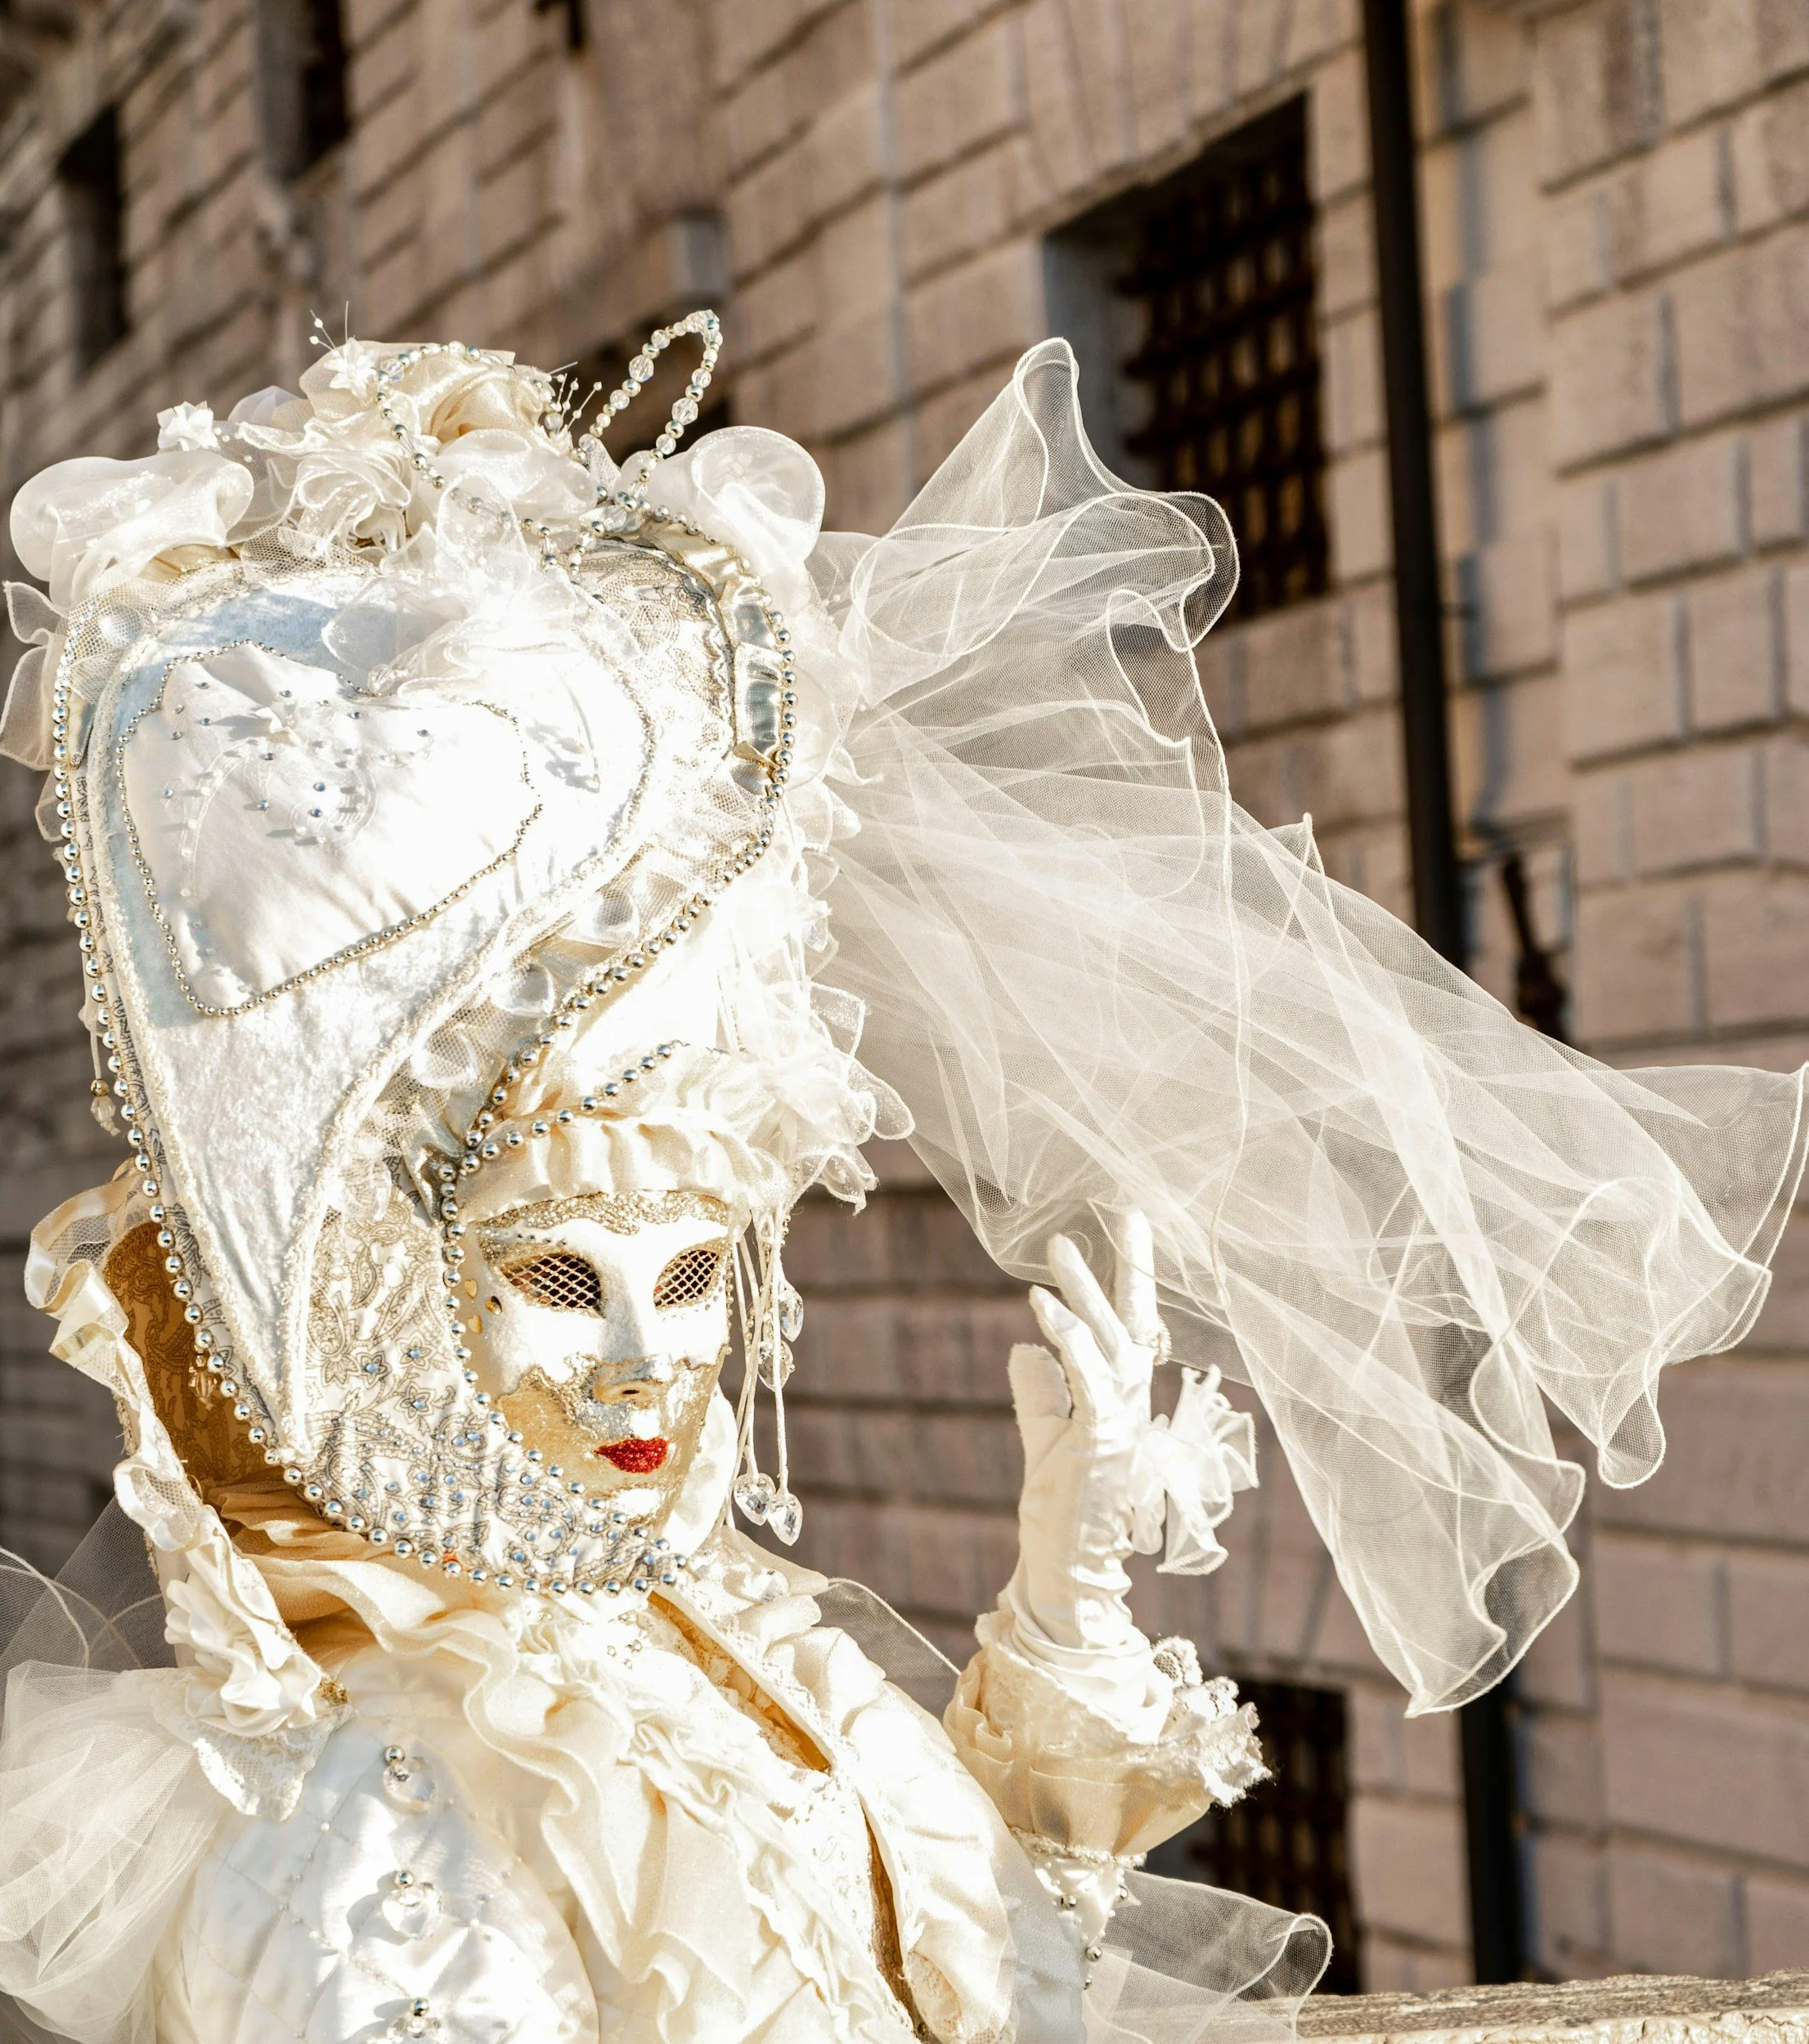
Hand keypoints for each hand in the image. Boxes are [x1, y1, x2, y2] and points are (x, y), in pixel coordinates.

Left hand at [1003, 1211, 1164, 1658]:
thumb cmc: (1059, 1510)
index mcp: (1124, 1401)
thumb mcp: (1044, 1438)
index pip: (1131, 1329)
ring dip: (1084, 1291)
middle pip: (1132, 1322)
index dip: (1131, 1279)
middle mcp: (1134, 1405)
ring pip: (1110, 1341)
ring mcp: (1124, 1421)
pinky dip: (1066, 1337)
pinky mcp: (1105, 1439)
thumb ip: (1038, 1393)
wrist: (1065, 1568)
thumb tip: (1023, 1347)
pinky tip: (1040, 1306)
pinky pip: (1087, 1375)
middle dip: (1127, 1265)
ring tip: (1059, 1247)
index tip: (1128, 1229)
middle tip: (1122, 1211)